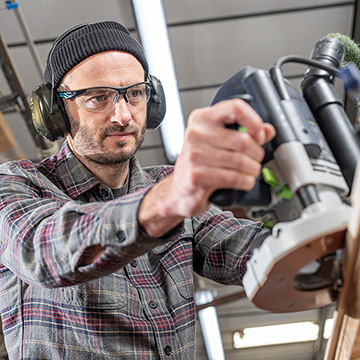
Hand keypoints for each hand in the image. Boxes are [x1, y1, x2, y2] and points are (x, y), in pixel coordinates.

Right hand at [170, 99, 274, 213]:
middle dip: (257, 153)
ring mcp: (194, 155)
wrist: (180, 190)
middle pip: (242, 140)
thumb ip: (243, 133)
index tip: (260, 134)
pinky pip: (234, 177)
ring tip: (251, 172)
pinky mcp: (197, 175)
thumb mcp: (218, 143)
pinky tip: (245, 181)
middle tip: (256, 159)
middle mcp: (195, 134)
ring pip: (240, 161)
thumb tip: (267, 131)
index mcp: (202, 119)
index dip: (254, 121)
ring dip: (253, 170)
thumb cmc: (199, 164)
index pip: (235, 108)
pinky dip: (246, 181)